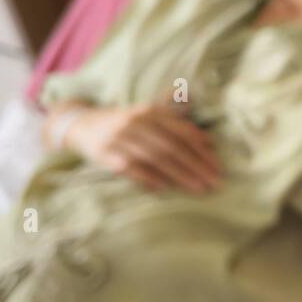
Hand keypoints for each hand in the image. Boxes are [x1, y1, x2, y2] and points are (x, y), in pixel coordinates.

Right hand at [65, 103, 219, 191]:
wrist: (83, 124)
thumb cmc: (126, 124)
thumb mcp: (150, 117)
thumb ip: (178, 126)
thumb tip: (209, 141)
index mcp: (151, 112)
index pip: (182, 132)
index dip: (202, 151)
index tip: (218, 168)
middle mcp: (136, 122)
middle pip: (172, 147)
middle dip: (196, 166)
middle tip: (214, 183)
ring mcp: (120, 138)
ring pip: (155, 158)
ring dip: (180, 175)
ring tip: (198, 188)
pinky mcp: (105, 154)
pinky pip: (131, 169)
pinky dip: (149, 178)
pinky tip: (166, 189)